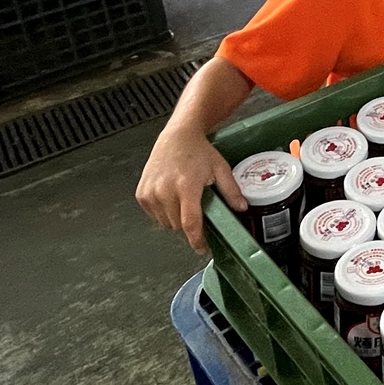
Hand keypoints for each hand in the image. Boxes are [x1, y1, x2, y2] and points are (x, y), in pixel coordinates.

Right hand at [136, 123, 241, 253]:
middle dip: (189, 224)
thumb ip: (231, 191)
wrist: (176, 136)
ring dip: (176, 219)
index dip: (196, 239)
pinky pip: (154, 215)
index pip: (189, 222)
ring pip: (165, 223)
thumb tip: (242, 208)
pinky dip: (164, 213)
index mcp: (186, 185)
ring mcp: (150, 192)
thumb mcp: (220, 168)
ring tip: (184, 200)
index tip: (202, 248)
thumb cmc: (198, 151)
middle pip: (178, 225)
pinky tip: (171, 197)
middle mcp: (165, 190)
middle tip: (197, 209)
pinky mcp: (141, 193)